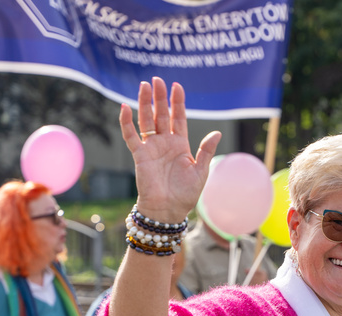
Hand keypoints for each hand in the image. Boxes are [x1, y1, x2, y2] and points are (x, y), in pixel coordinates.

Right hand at [119, 77, 221, 221]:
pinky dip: (126, 122)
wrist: (168, 210)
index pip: (179, 118)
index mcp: (181, 144)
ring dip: (144, 103)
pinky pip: (131, 136)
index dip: (178, 102)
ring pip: (146, 120)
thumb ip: (205, 151)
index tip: (177, 86)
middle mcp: (165, 142)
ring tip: (144, 86)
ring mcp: (151, 147)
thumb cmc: (186, 193)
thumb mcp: (201, 171)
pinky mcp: (139, 155)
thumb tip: (216, 133)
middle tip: (157, 79)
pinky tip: (125, 107)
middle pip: (161, 114)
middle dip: (160, 97)